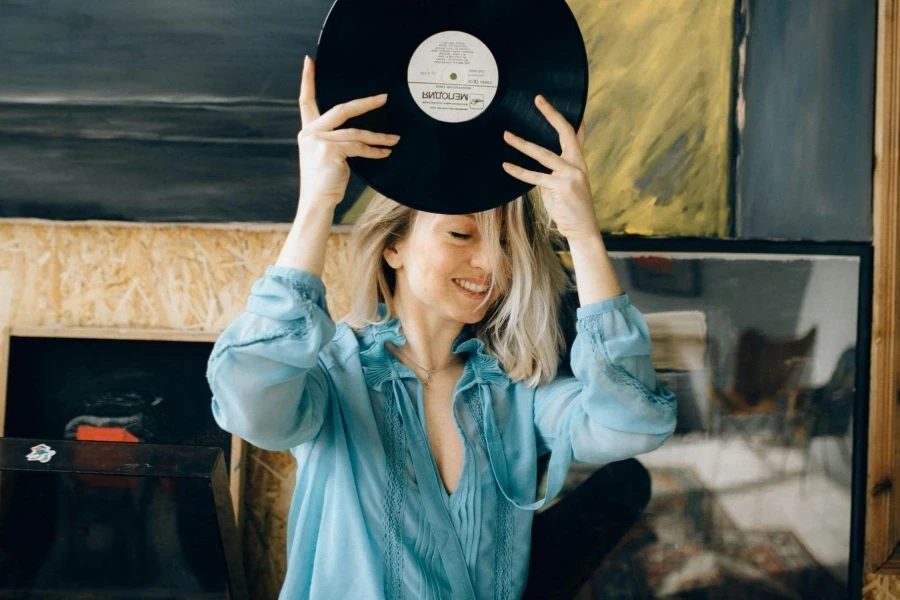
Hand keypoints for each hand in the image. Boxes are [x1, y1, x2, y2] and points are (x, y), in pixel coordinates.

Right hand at [297, 55, 399, 208]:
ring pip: (356, 132)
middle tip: (384, 97)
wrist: (316, 203)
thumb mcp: (328, 157)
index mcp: (307, 131)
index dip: (307, 80)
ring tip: (394, 139)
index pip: (305, 101)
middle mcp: (310, 133)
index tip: (309, 61)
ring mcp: (319, 141)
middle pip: (341, 110)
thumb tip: (363, 136)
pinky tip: (385, 153)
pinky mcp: (330, 150)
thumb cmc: (325, 183)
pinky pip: (358, 147)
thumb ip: (337, 141)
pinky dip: (374, 150)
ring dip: (378, 137)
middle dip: (365, 103)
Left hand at [501, 95, 599, 241]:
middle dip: (551, 114)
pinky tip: (507, 166)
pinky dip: (519, 172)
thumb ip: (549, 173)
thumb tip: (532, 166)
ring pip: (544, 154)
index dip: (565, 116)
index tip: (555, 102)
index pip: (575, 133)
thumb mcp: (560, 187)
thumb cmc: (569, 209)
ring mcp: (571, 174)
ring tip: (507, 135)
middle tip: (538, 100)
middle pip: (565, 132)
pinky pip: (536, 177)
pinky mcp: (562, 187)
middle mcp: (577, 164)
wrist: (582, 229)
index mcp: (578, 162)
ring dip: (523, 144)